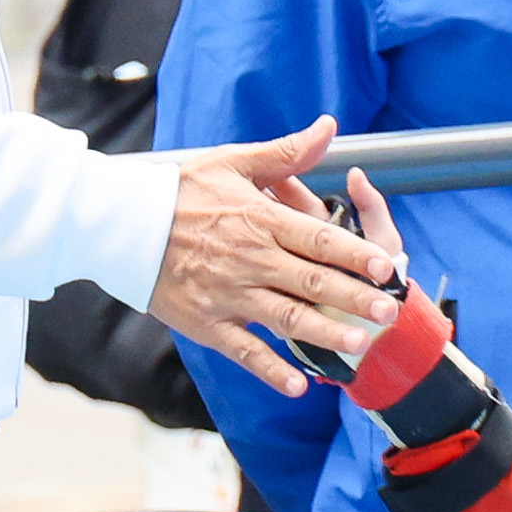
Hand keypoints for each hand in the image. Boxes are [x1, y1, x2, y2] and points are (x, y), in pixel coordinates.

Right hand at [146, 119, 404, 393]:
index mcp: (260, 220)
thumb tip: (330, 126)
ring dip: (325, 333)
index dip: (357, 254)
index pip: (319, 238)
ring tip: (358, 345)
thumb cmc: (181, 189)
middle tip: (390, 313)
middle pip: (312, 281)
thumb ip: (287, 152)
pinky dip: (271, 369)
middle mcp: (250, 259)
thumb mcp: (235, 161)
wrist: (120, 224)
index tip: (387, 267)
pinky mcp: (206, 322)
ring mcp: (228, 294)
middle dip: (355, 299)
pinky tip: (298, 385)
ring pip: (286, 318)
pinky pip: (244, 351)